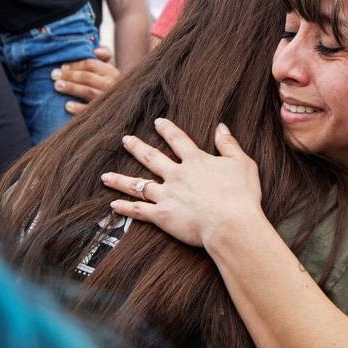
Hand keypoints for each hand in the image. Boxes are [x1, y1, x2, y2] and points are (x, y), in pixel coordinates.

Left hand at [51, 54, 120, 113]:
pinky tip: (67, 106)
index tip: (62, 65)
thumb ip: (104, 55)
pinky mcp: (103, 113)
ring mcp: (108, 99)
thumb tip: (95, 50)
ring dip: (71, 88)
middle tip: (54, 75)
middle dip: (69, 75)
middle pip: (87, 77)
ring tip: (57, 86)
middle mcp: (111, 85)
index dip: (75, 64)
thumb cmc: (109, 83)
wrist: (120, 107)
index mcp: (111, 72)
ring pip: (88, 91)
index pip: (91, 64)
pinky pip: (89, 109)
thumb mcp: (109, 68)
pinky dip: (78, 108)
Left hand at [102, 118, 262, 248]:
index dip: (167, 130)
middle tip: (125, 140)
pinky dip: (125, 208)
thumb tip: (221, 127)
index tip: (158, 122)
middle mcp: (176, 175)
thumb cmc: (241, 195)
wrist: (231, 224)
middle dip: (137, 147)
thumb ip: (229, 145)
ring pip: (138, 185)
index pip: (178, 140)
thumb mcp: (242, 164)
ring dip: (120, 179)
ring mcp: (166, 195)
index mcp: (195, 161)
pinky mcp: (162, 216)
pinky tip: (113, 205)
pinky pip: (139, 211)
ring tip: (105, 176)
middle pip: (151, 158)